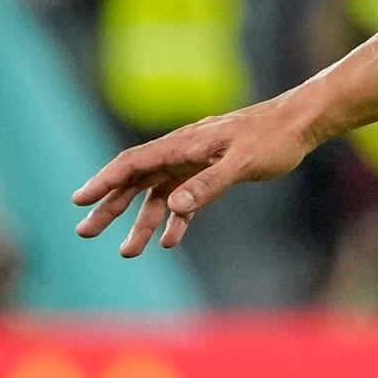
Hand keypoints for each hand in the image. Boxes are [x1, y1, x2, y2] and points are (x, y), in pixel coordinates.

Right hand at [74, 101, 319, 257]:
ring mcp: (194, 163)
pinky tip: (170, 241)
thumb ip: (208, 185)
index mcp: (182, 145)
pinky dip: (176, 220)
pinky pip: (184, 199)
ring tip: (128, 252)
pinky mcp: (210, 173)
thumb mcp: (241, 163)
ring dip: (142, 223)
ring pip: (158, 195)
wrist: (298, 124)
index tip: (79, 201)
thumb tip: (175, 207)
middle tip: (86, 233)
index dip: (103, 182)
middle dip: (110, 207)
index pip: (132, 163)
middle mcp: (181, 153)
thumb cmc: (272, 139)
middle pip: (135, 181)